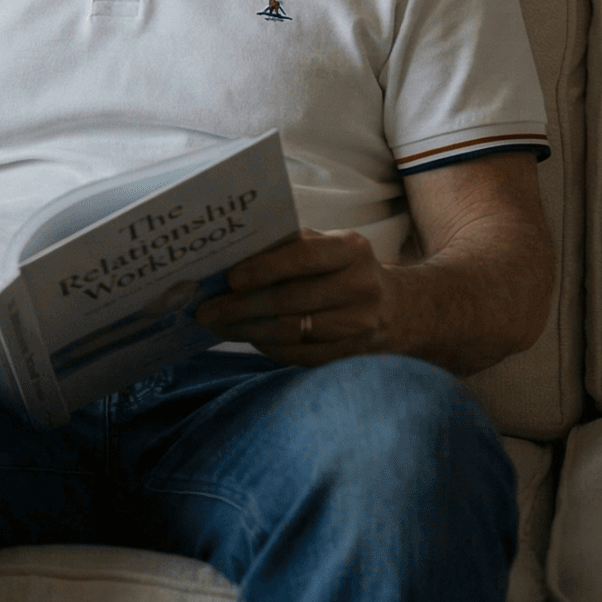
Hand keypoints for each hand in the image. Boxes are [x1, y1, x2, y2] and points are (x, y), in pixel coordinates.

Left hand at [193, 229, 402, 364]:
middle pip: (292, 299)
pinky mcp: (354, 353)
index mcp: (351, 249)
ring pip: (294, 331)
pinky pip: (302, 355)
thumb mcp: (323, 247)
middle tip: (206, 311)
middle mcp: (362, 285)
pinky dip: (269, 348)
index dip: (264, 268)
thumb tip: (227, 258)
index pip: (304, 256)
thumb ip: (285, 247)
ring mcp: (362, 323)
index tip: (229, 279)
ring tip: (219, 326)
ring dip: (248, 330)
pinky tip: (248, 339)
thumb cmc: (339, 269)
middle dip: (241, 307)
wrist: (394, 307)